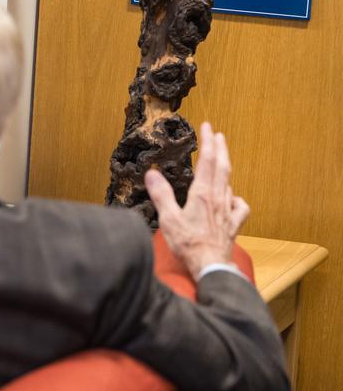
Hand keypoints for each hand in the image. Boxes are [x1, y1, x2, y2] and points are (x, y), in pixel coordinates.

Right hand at [147, 122, 249, 280]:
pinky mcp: (233, 223)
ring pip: (229, 183)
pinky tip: (232, 198)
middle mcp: (218, 198)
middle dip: (221, 148)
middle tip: (219, 134)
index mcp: (202, 194)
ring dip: (225, 168)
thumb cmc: (188, 243)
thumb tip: (152, 173)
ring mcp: (228, 210)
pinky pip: (239, 205)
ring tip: (221, 162)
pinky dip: (236, 198)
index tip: (207, 126)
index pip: (207, 161)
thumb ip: (161, 194)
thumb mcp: (168, 219)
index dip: (208, 142)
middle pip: (223, 167)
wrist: (210, 264)